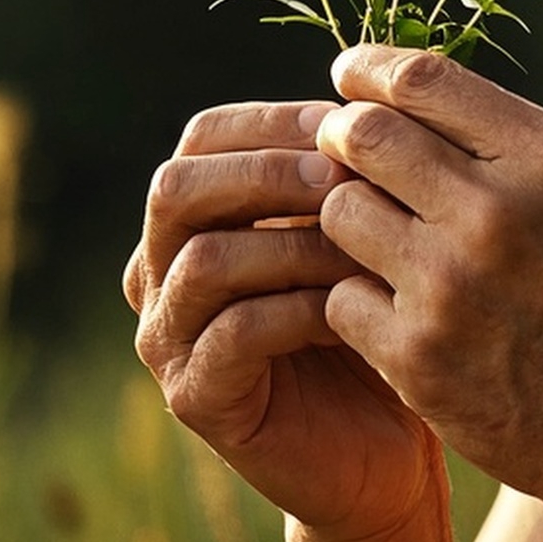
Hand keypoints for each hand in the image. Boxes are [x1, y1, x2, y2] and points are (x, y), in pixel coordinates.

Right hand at [124, 100, 444, 541]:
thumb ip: (343, 173)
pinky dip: (296, 309)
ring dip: (292, 241)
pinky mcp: (196, 397)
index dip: (274, 120)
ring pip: (204, 258)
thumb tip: (371, 93)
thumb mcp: (363, 233)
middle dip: (267, 172)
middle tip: (344, 175)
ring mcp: (169, 338)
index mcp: (193, 217)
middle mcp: (161, 271)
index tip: (350, 118)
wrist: (381, 449)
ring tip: (364, 243)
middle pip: (177, 188)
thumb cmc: (380, 322)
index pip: (204, 138)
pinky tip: (352, 304)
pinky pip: (233, 333)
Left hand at [313, 47, 542, 541]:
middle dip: (342, 132)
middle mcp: (497, 212)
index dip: (373, 68)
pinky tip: (392, 307)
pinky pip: (341, 297)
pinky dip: (358, 297)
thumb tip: (440, 102)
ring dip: (350, 214)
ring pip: (339, 210)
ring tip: (377, 233)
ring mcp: (450, 286)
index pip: (425, 79)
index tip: (351, 73)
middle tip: (340, 145)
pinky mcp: (417, 357)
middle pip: (365, 134)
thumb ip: (530, 149)